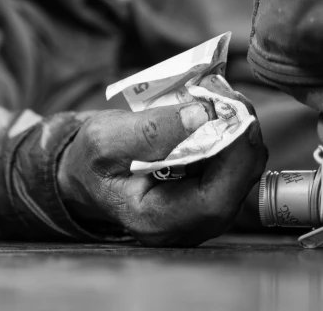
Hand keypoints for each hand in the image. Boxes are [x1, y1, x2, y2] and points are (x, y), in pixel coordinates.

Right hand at [58, 76, 266, 246]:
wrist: (86, 174)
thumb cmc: (91, 161)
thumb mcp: (106, 138)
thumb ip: (152, 130)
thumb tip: (202, 115)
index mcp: (154, 221)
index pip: (213, 200)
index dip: (233, 157)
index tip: (232, 113)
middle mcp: (183, 229)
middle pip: (235, 188)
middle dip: (240, 139)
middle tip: (230, 98)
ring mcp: (198, 218)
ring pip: (239, 177)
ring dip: (237, 136)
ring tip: (220, 102)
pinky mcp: (206, 202)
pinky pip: (232, 172)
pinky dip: (230, 141)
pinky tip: (214, 118)